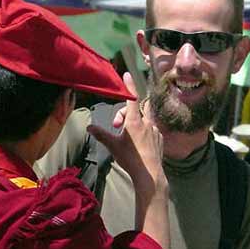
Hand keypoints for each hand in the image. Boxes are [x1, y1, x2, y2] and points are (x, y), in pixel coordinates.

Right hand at [87, 73, 165, 192]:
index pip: (132, 98)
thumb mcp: (113, 146)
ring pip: (145, 118)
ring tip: (128, 135)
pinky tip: (139, 143)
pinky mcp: (160, 138)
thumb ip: (101, 135)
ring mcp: (155, 130)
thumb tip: (89, 127)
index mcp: (135, 121)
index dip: (129, 86)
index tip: (127, 74)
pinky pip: (152, 128)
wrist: (149, 174)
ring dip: (136, 121)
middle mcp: (147, 122)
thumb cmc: (130, 159)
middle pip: (138, 107)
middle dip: (126, 112)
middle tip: (116, 126)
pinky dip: (144, 130)